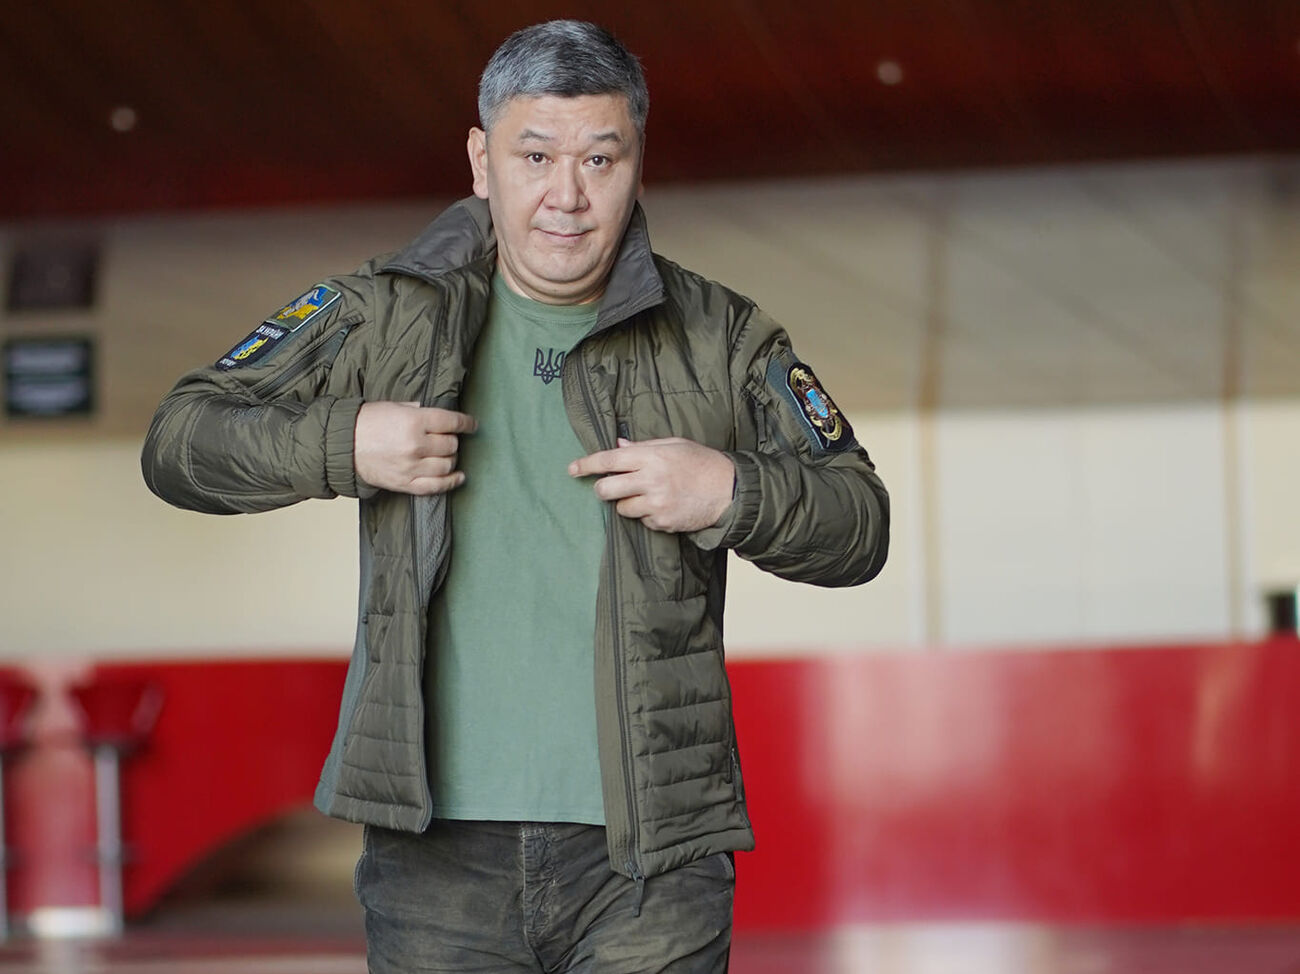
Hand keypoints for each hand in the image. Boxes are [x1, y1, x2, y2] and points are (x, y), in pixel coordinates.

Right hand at [354, 401, 475, 494]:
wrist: (343, 445)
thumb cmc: (367, 423)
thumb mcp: (396, 406)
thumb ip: (420, 410)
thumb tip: (441, 416)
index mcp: (414, 421)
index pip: (452, 422)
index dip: (466, 423)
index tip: (472, 424)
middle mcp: (416, 445)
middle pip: (451, 445)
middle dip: (453, 440)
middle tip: (448, 438)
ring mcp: (412, 467)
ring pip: (447, 465)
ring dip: (451, 459)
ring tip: (447, 454)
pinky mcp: (406, 483)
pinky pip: (436, 486)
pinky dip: (451, 482)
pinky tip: (458, 476)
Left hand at [568, 437, 734, 532]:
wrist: (729, 490)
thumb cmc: (701, 463)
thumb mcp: (674, 445)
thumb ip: (644, 447)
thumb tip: (618, 447)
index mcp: (651, 457)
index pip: (609, 460)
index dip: (587, 464)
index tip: (572, 469)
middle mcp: (651, 480)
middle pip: (606, 490)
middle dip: (603, 490)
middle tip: (609, 488)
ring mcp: (656, 504)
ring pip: (622, 508)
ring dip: (628, 503)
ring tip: (649, 495)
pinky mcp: (662, 522)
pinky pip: (642, 520)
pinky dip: (647, 515)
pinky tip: (664, 505)